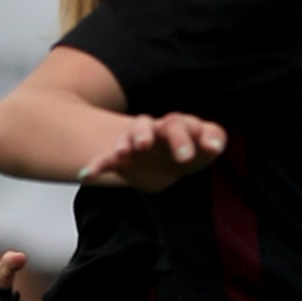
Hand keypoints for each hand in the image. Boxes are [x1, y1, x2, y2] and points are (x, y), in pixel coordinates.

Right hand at [77, 114, 227, 189]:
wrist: (162, 162)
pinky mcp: (120, 158)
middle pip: (152, 125)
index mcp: (176, 127)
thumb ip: (213, 140)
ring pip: (129, 136)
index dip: (186, 137)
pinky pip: (106, 159)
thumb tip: (214, 146)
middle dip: (152, 135)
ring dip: (127, 142)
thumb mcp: (205, 147)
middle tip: (148, 147)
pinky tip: (87, 175)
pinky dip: (96, 166)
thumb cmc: (189, 149)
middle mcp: (155, 131)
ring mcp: (136, 143)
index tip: (196, 154)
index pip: (181, 125)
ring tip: (124, 152)